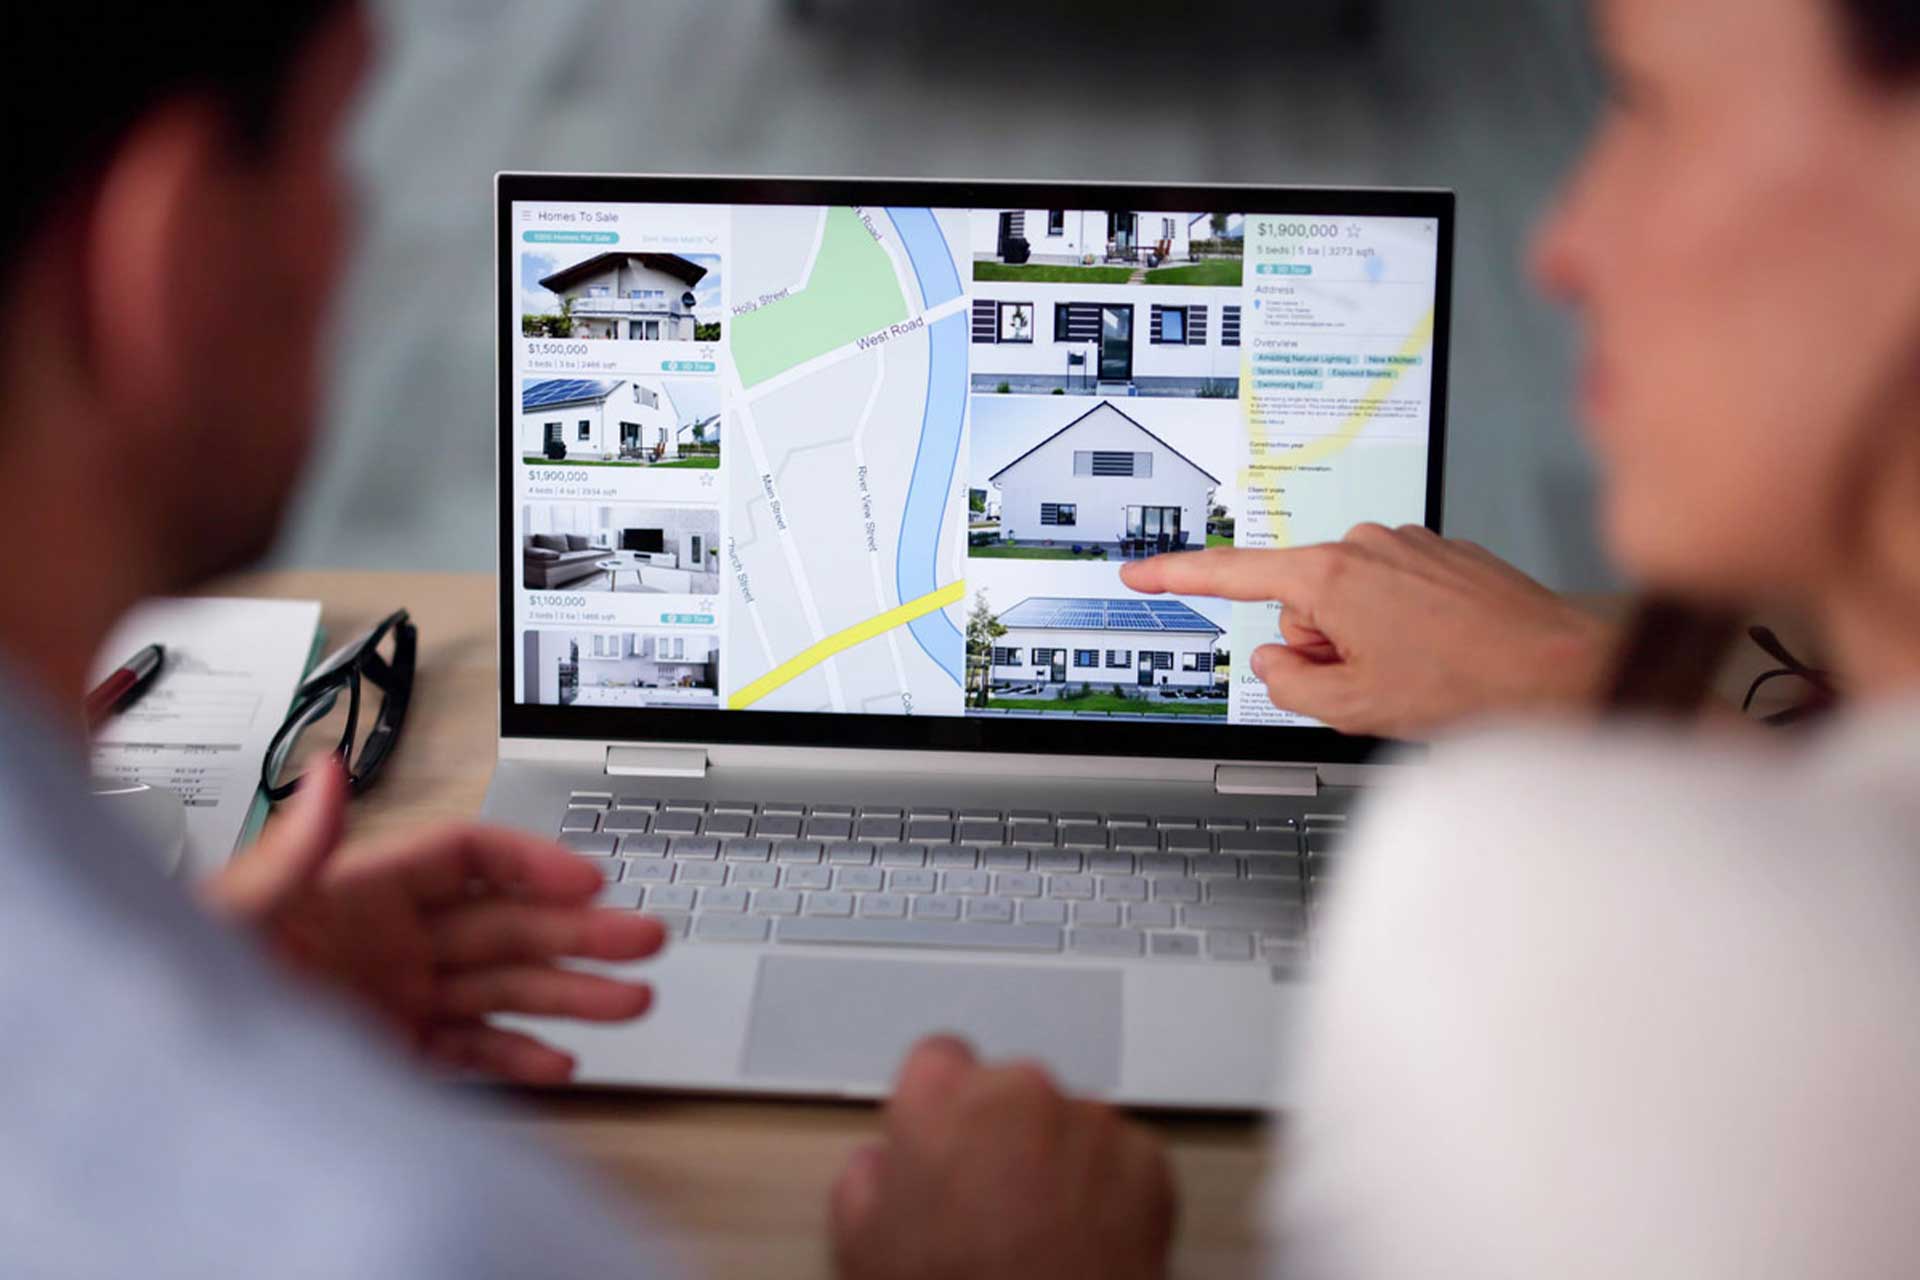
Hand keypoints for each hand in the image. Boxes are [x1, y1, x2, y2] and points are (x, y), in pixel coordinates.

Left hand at [202, 758, 664, 1081]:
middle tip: (646, 938)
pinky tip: (560, 1059)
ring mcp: (396, 999)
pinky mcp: (390, 1055)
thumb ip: (297, 847)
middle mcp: (390, 942)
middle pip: (508, 928)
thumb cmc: (191, 976)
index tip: (588, 879)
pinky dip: (516, 1057)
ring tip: (631, 1002)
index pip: (470, 859)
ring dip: (572, 995)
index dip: (534, 863)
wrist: (168, 1073)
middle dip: (583, 934)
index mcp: (364, 890)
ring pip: (505, 992)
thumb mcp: (240, 910)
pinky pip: (469, 1053)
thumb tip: (332, 771)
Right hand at [831, 1037, 1173, 1279]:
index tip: (948, 1139)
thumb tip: (880, 1165)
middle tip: (995, 1203)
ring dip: (1058, 1161)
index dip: (942, 1105)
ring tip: (1043, 1233)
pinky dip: (1109, 1192)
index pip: (939, 1059)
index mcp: (940, 1097)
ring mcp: (1090, 1121)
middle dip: (1004, 1133)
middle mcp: (1019, 1090)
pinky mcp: (1145, 1159)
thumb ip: (864, 1180)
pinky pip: (1122, 1161)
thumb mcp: (862, 1246)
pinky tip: (1085, 1241)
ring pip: (1070, 1124)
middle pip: (1010, 1090)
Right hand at [1121, 523, 1614, 738]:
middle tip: (1369, 681)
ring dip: (1365, 638)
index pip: (1232, 575)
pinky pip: (1393, 593)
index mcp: (1333, 576)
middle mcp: (1369, 545)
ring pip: (1350, 600)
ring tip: (1417, 671)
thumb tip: (1277, 659)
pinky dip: (1403, 626)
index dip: (1178, 577)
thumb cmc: (1473, 685)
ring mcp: (1409, 544)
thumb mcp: (1352, 707)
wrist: (1564, 668)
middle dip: (1320, 644)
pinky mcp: (1442, 554)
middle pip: (1301, 601)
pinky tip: (1441, 654)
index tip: (1141, 572)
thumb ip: (1287, 682)